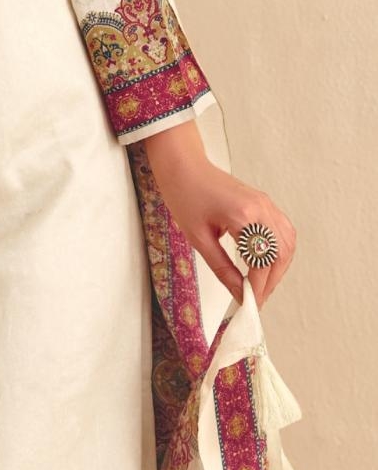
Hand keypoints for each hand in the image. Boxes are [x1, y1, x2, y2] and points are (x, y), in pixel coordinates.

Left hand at [148, 152, 297, 310]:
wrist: (183, 166)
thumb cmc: (184, 195)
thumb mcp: (198, 238)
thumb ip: (222, 268)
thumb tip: (238, 293)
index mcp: (244, 215)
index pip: (261, 260)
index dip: (258, 286)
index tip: (250, 304)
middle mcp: (261, 208)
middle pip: (281, 253)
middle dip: (272, 280)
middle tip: (256, 299)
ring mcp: (265, 203)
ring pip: (287, 243)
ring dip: (278, 267)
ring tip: (261, 285)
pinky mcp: (263, 202)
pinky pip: (282, 230)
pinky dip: (278, 251)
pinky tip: (264, 263)